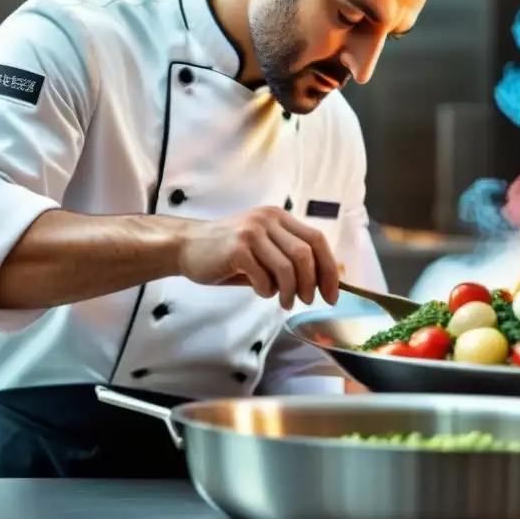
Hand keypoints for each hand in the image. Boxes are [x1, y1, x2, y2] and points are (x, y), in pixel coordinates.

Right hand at [177, 206, 338, 308]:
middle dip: (311, 284)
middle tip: (306, 301)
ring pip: (288, 268)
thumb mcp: (262, 247)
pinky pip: (264, 277)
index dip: (329, 269)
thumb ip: (288, 258)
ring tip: (283, 301)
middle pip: (305, 254)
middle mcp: (268, 219)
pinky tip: (260, 290)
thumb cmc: (228, 252)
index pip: (316, 240)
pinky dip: (267, 290)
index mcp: (279, 217)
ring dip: (290, 291)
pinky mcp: (237, 248)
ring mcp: (252, 232)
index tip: (332, 294)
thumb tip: (320, 283)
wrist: (187, 246)